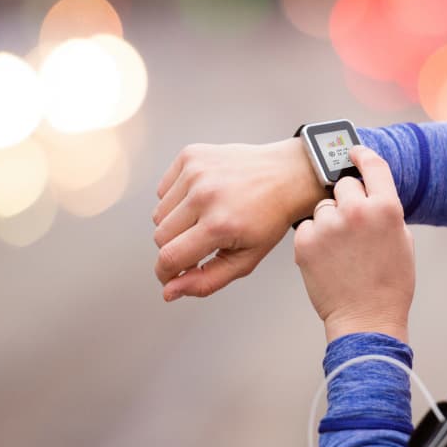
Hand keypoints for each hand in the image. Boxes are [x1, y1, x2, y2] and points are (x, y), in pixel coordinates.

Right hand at [152, 138, 328, 300]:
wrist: (287, 175)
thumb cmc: (270, 218)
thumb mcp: (246, 259)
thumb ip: (206, 281)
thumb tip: (169, 291)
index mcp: (219, 224)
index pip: (169, 258)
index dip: (165, 274)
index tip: (170, 276)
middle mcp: (204, 195)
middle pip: (160, 237)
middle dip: (175, 247)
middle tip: (201, 243)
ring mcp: (196, 172)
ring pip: (159, 214)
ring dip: (176, 223)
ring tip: (206, 217)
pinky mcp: (191, 155)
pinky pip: (164, 189)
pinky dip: (177, 199)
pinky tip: (203, 197)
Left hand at [293, 145, 414, 343]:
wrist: (366, 319)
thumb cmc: (389, 284)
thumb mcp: (402, 240)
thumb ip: (385, 210)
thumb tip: (370, 191)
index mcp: (387, 208)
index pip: (372, 164)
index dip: (362, 154)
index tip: (354, 151)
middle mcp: (357, 210)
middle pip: (342, 185)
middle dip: (346, 199)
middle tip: (352, 226)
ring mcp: (329, 226)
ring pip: (322, 206)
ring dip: (329, 220)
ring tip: (341, 249)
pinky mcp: (306, 242)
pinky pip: (307, 226)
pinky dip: (314, 238)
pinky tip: (328, 258)